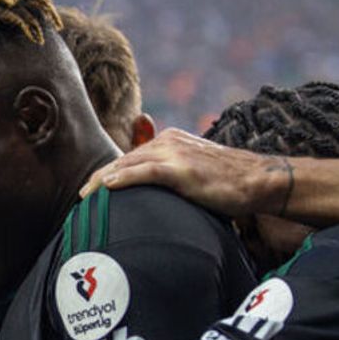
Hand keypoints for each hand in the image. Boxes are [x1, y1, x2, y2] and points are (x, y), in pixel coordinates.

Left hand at [79, 128, 291, 217]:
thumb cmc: (230, 184)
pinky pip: (144, 172)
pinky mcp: (180, 168)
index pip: (132, 158)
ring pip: (128, 165)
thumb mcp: (196, 175)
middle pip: (124, 160)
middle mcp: (168, 141)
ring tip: (85, 197)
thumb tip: (159, 198)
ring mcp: (174, 152)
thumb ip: (174, 178)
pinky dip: (123, 179)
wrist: (258, 180)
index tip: (92, 191)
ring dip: (103, 180)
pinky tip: (106, 188)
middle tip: (81, 197)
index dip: (110, 173)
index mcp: (171, 141)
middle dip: (100, 178)